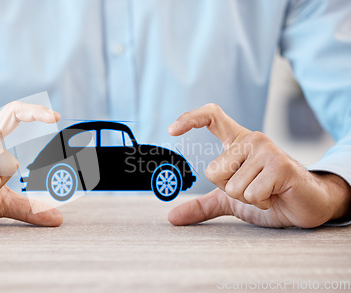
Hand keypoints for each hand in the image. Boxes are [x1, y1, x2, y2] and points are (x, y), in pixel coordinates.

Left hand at [167, 104, 350, 227]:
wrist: (306, 206)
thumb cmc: (270, 197)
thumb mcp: (229, 200)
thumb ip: (202, 204)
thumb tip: (172, 216)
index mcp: (238, 141)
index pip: (212, 116)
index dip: (190, 118)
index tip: (171, 130)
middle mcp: (252, 139)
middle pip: (213, 171)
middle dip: (229, 191)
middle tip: (252, 189)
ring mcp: (267, 150)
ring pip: (231, 186)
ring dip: (247, 198)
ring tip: (266, 192)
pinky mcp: (280, 165)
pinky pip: (251, 192)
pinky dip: (261, 202)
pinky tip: (275, 196)